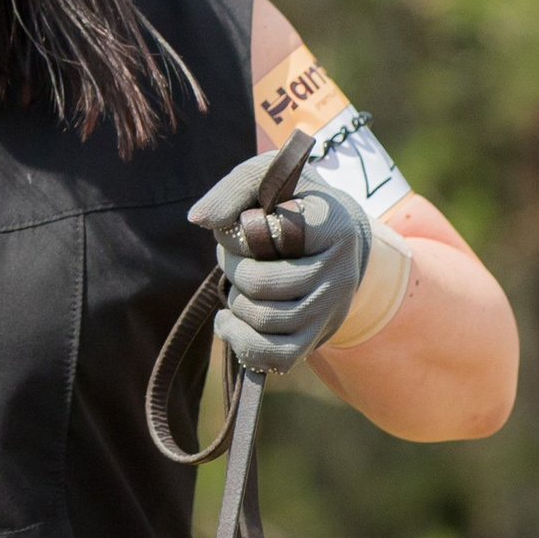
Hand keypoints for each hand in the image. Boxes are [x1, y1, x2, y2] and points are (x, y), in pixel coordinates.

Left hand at [190, 156, 370, 374]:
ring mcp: (330, 310)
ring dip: (235, 303)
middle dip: (231, 270)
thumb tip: (199, 220)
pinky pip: (276, 357)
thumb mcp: (269, 179)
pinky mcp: (317, 338)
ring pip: (265, 321)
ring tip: (235, 287)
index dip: (239, 236)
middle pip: (261, 284)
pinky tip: (229, 322)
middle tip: (231, 258)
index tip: (242, 225)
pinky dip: (242, 342)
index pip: (271, 237)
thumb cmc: (293, 205)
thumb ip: (234, 189)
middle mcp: (339, 273)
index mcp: (332, 227)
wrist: (333, 240)